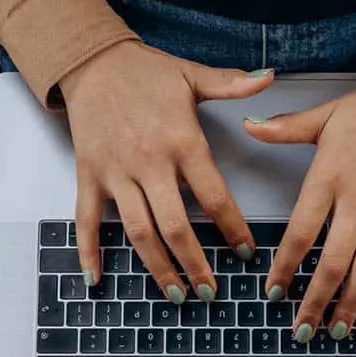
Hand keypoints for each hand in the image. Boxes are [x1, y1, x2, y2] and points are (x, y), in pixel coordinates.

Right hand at [60, 41, 273, 303]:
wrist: (92, 61)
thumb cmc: (146, 72)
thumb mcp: (191, 75)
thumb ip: (232, 84)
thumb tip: (269, 77)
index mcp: (181, 140)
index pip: (213, 195)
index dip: (232, 227)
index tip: (246, 252)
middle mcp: (149, 162)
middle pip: (174, 225)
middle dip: (194, 263)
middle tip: (210, 292)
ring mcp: (116, 172)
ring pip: (137, 230)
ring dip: (156, 267)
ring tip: (175, 295)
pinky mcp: (89, 176)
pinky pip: (86, 221)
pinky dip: (89, 252)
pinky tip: (96, 279)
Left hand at [246, 45, 355, 341]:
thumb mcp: (322, 116)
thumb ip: (284, 128)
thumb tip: (247, 126)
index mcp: (329, 179)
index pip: (301, 232)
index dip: (285, 266)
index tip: (273, 291)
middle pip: (333, 261)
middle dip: (315, 300)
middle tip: (302, 329)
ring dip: (353, 302)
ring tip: (338, 330)